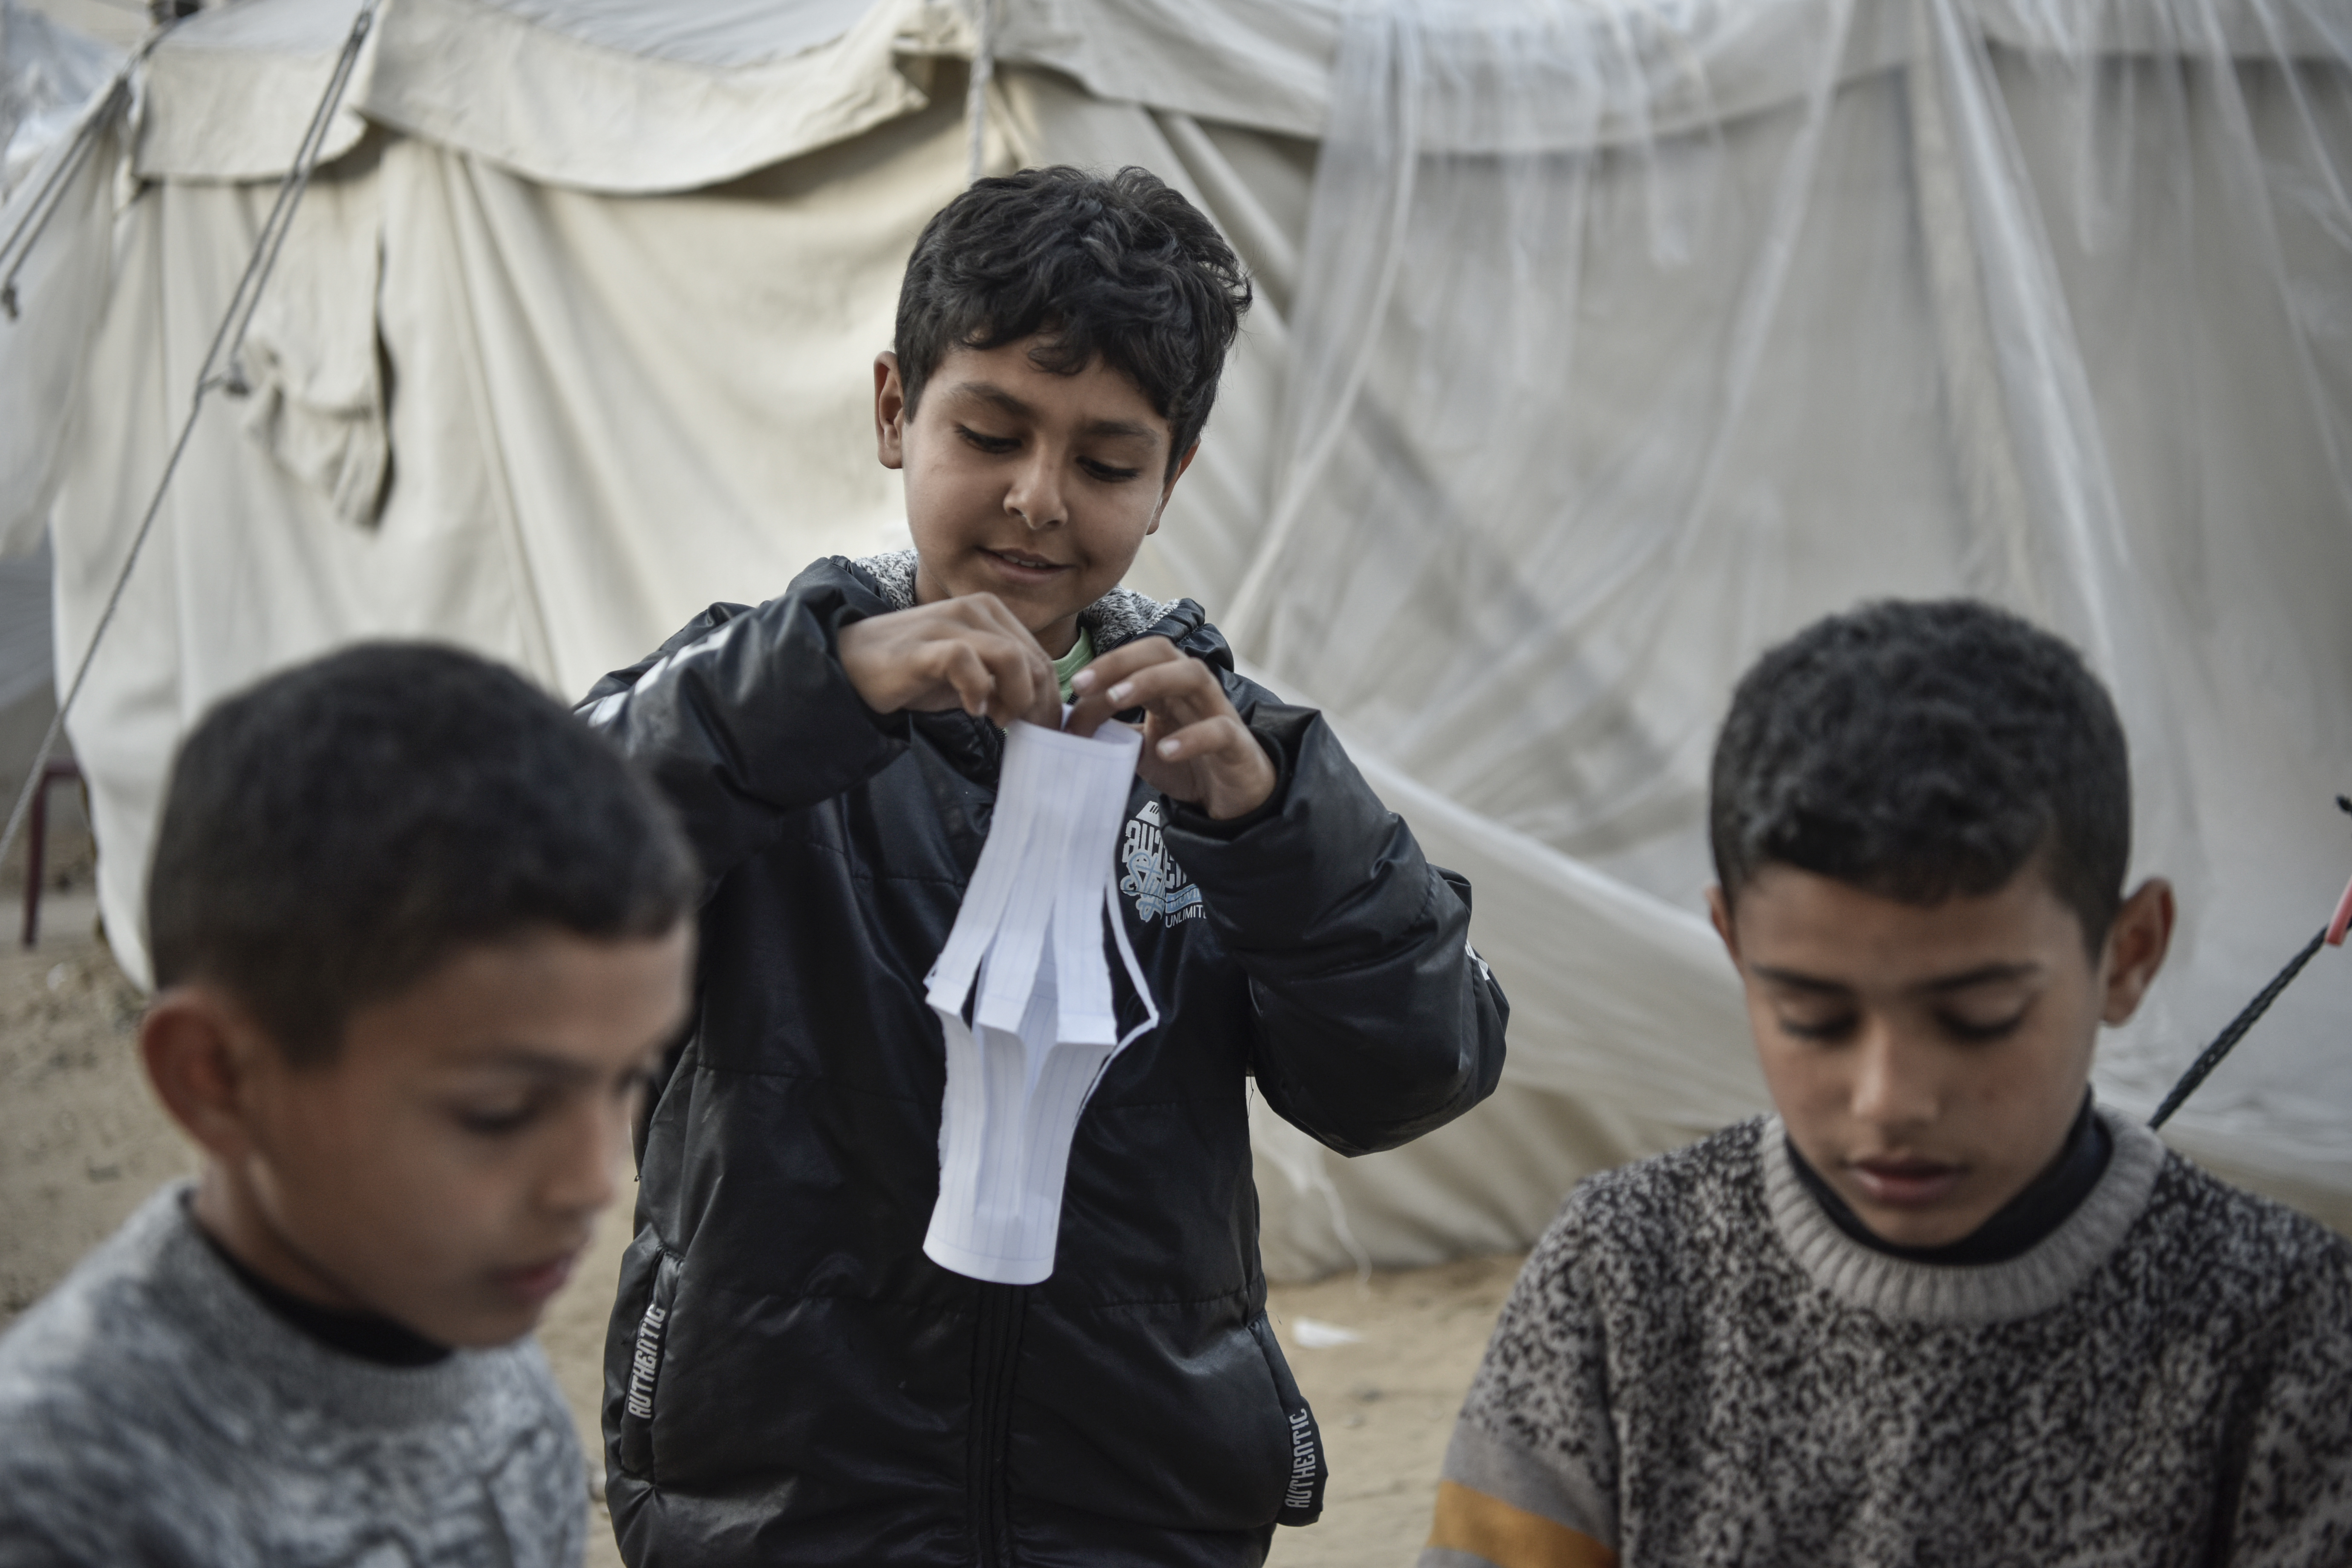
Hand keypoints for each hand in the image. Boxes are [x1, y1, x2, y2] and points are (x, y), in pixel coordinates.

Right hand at [837, 594, 1060, 728]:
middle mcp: (975, 609)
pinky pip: (966, 662)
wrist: (852, 664)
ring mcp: (949, 624)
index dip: (1049, 699)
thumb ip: (1004, 681)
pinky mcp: (924, 646)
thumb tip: (1041, 708)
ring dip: (1014, 697)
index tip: (1043, 729)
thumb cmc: (915, 671)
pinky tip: (971, 709)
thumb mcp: (970, 674)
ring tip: (998, 719)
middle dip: (1037, 705)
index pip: (1040, 657)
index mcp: (991, 612)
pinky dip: (977, 690)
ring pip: (1011, 657)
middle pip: (1033, 660)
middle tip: (1024, 732)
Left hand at [1065, 639, 1276, 819]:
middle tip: (1082, 685)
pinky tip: (1164, 750)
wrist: (1236, 798)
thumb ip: (1112, 732)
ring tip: (1116, 700)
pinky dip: (1191, 737)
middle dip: (1120, 662)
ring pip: (1193, 676)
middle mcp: (1194, 690)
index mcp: (1169, 686)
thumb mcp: (1141, 748)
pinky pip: (1218, 730)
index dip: (1104, 666)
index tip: (1072, 688)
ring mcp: (1218, 712)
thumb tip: (1065, 725)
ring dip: (1151, 681)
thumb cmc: (1188, 764)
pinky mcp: (1237, 744)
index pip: (1137, 657)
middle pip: (1162, 652)